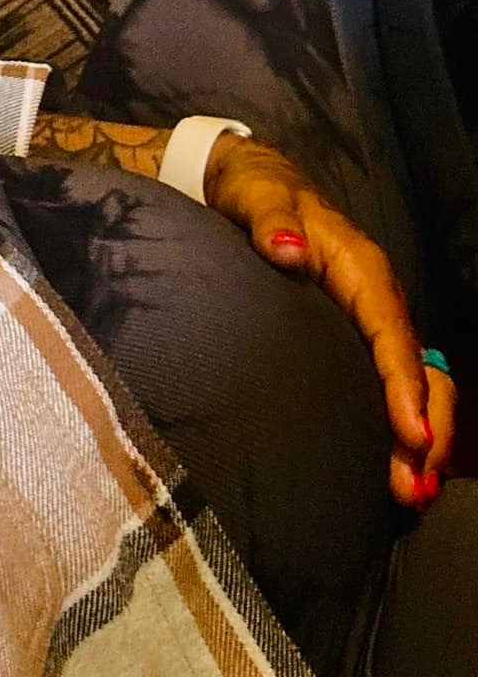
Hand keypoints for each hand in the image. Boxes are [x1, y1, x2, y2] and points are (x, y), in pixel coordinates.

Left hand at [203, 133, 454, 508]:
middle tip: (414, 487)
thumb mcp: (257, 196)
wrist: (252, 183)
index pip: (390, 330)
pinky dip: (396, 427)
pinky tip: (391, 467)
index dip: (404, 383)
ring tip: (411, 494)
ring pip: (412, 384)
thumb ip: (271, 221)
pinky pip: (386, 384)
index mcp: (360, 268)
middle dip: (423, 427)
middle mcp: (375, 298)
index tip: (412, 435)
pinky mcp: (353, 337)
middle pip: (416, 368)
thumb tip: (290, 250)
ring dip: (417, 439)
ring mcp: (368, 321)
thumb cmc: (257, 191)